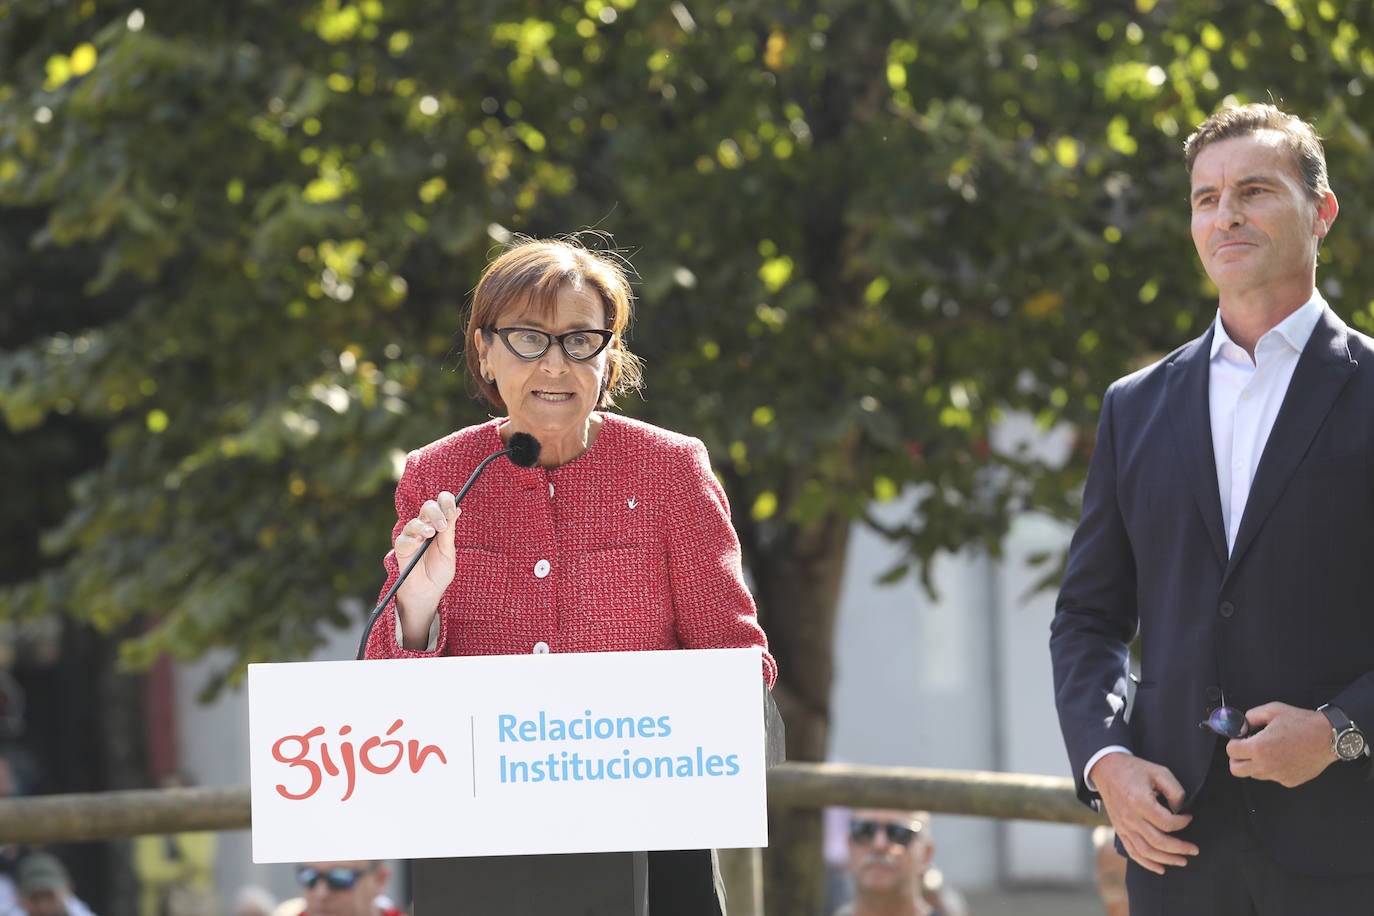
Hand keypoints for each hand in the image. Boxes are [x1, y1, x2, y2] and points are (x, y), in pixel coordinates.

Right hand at [393, 491, 460, 645]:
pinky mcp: (401, 548)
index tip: (453, 511)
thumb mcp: (448, 552)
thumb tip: (457, 509)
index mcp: (440, 524)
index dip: (446, 502)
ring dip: (424, 525)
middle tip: (443, 526)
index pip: (442, 503)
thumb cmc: (439, 572)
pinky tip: (418, 542)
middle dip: (436, 512)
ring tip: (430, 534)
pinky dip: (412, 538)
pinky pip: (404, 539)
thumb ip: (449, 532)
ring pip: (415, 521)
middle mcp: (425, 526)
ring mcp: (412, 536)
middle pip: (428, 506)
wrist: (428, 592)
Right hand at [1089, 752, 1195, 873]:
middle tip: (1194, 850)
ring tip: (1182, 861)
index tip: (1189, 818)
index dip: (1182, 823)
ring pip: (1146, 851)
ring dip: (1166, 859)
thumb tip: (1180, 812)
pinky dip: (1147, 863)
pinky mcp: (1119, 829)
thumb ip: (1175, 791)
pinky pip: (1132, 851)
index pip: (1167, 823)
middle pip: (1158, 842)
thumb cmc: (1135, 769)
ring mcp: (1122, 825)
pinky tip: (1161, 868)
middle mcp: (1129, 817)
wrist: (1106, 768)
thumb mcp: (1159, 772)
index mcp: (1139, 801)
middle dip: (1180, 849)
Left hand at [1226, 702, 1332, 786]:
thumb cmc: (1303, 723)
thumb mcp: (1272, 710)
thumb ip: (1251, 716)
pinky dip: (1272, 769)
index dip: (1234, 742)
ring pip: (1254, 774)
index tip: (1240, 739)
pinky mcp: (1289, 781)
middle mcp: (1267, 765)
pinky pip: (1272, 777)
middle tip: (1245, 749)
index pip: (1231, 751)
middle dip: (1237, 758)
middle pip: (1236, 770)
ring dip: (1255, 764)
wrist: (1328, 737)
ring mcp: (1278, 775)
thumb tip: (1242, 725)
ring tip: (1268, 751)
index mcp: (1259, 748)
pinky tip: (1282, 756)